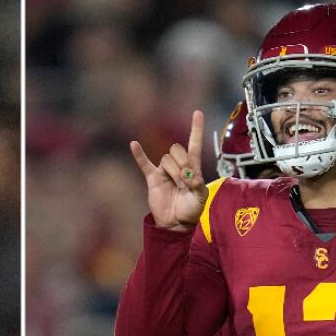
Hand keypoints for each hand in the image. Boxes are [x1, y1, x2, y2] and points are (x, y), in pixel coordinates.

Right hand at [130, 111, 208, 230]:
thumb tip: (187, 173)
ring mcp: (164, 171)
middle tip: (185, 181)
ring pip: (166, 159)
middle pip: (178, 150)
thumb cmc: (191, 210)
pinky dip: (139, 154)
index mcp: (193, 167)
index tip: (197, 112)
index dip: (196, 129)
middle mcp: (178, 165)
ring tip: (176, 186)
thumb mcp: (201, 197)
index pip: (194, 144)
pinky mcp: (153, 178)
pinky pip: (144, 163)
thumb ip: (197, 183)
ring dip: (172, 171)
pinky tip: (134, 144)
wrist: (175, 223)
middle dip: (182, 163)